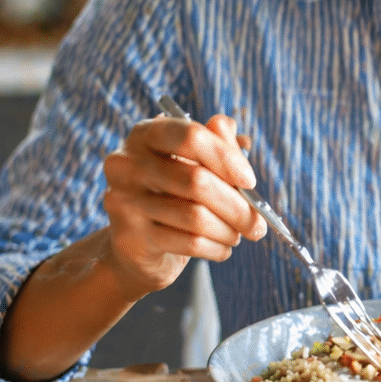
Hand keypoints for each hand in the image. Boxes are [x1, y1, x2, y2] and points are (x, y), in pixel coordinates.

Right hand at [101, 112, 266, 299]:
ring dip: (229, 230)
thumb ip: (219, 146)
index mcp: (146, 134)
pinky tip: (223, 248)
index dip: (226, 158)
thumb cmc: (174, 194)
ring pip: (195, 217)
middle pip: (196, 181)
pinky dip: (216, 248)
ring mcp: (123, 201)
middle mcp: (126, 163)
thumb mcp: (198, 163)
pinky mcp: (129, 238)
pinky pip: (189, 243)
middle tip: (258, 223)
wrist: (137, 245)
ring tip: (239, 234)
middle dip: (237, 206)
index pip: (191, 136)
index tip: (250, 181)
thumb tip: (243, 139)